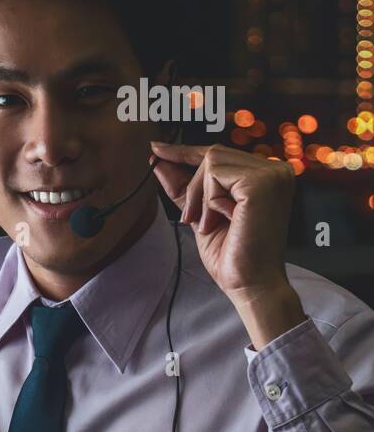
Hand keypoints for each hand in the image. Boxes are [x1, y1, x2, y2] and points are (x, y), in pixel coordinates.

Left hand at [150, 141, 306, 347]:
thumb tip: (157, 160)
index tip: (156, 149)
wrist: (249, 282)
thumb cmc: (231, 253)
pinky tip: (225, 220)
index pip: (219, 153)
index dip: (184, 151)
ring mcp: (273, 173)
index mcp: (265, 175)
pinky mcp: (263, 181)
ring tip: (211, 223)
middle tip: (191, 218)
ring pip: (210, 162)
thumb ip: (182, 186)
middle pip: (211, 154)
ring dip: (200, 196)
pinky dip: (209, 200)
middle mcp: (275, 169)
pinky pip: (214, 174)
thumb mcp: (199, 213)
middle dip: (191, 187)